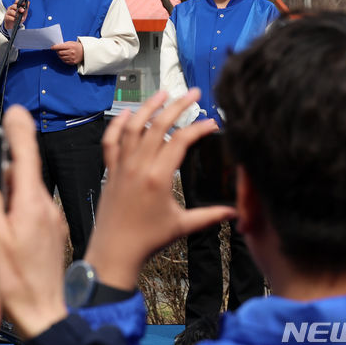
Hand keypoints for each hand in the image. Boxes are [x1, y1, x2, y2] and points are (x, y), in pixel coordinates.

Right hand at [0, 105, 67, 339]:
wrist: (43, 313)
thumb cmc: (17, 284)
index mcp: (31, 204)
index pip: (26, 156)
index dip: (19, 130)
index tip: (15, 112)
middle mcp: (47, 207)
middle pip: (25, 172)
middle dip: (7, 167)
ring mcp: (51, 219)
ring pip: (28, 191)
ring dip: (11, 189)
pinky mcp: (51, 231)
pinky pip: (33, 207)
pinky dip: (18, 205)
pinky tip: (7, 224)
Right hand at [3, 0, 28, 30]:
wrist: (13, 25)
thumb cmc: (18, 18)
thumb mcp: (23, 14)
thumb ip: (26, 8)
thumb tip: (28, 2)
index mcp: (15, 6)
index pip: (16, 2)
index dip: (19, 1)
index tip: (23, 3)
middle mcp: (11, 8)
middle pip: (14, 6)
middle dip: (19, 8)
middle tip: (22, 11)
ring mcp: (8, 12)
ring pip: (11, 11)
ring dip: (16, 14)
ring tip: (19, 17)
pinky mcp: (6, 17)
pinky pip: (9, 17)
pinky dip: (13, 18)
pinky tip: (15, 19)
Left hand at [51, 40, 83, 64]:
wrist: (85, 52)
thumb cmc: (77, 46)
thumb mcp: (71, 43)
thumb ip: (64, 44)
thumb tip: (56, 46)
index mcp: (71, 46)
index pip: (60, 46)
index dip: (55, 47)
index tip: (52, 47)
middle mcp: (71, 52)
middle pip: (59, 53)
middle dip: (57, 52)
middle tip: (58, 50)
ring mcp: (72, 58)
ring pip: (61, 57)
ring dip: (60, 56)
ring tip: (62, 53)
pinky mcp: (72, 62)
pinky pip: (64, 61)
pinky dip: (63, 59)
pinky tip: (65, 57)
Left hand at [85, 89, 236, 290]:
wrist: (115, 251)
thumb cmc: (148, 240)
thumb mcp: (182, 226)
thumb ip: (209, 215)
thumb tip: (235, 213)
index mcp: (158, 177)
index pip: (180, 141)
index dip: (198, 128)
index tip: (212, 123)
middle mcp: (138, 166)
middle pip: (158, 125)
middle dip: (178, 105)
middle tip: (193, 94)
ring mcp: (122, 166)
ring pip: (133, 127)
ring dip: (148, 106)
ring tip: (163, 93)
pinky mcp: (110, 170)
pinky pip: (111, 141)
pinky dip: (118, 124)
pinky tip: (129, 113)